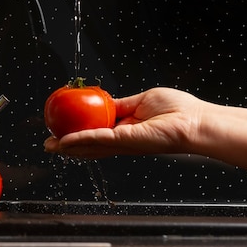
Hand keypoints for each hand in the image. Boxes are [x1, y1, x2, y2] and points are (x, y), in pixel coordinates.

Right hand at [44, 87, 205, 158]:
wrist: (196, 122)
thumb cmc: (180, 111)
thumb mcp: (143, 100)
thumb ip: (122, 104)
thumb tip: (104, 101)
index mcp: (126, 129)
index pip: (97, 132)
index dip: (79, 132)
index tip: (64, 128)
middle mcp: (122, 140)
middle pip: (89, 144)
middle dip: (68, 145)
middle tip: (50, 144)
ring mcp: (123, 142)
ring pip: (89, 146)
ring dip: (68, 146)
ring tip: (51, 146)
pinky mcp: (125, 140)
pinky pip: (97, 139)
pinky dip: (80, 140)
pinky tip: (65, 141)